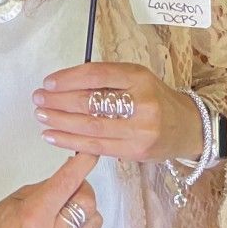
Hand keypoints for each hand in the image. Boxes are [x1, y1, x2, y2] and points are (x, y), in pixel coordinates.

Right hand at [0, 153, 101, 227]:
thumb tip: (74, 171)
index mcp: (35, 216)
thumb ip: (50, 185)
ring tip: (65, 211)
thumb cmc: (0, 226)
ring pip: (95, 220)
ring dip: (83, 210)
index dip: (82, 163)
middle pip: (87, 201)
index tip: (90, 152)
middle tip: (70, 185)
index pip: (67, 182)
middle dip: (81, 188)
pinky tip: (65, 227)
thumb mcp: (21, 196)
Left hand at [32, 63, 203, 161]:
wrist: (188, 127)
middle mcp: (141, 102)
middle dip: (59, 101)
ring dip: (60, 123)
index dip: (69, 78)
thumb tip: (64, 83)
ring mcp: (140, 130)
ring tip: (41, 116)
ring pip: (91, 127)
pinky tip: (54, 135)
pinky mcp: (136, 152)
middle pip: (91, 102)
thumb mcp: (135, 77)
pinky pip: (97, 147)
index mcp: (138, 77)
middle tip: (38, 99)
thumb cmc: (153, 97)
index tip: (48, 82)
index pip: (96, 75)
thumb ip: (105, 79)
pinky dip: (71, 142)